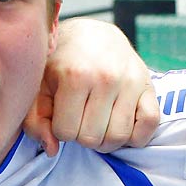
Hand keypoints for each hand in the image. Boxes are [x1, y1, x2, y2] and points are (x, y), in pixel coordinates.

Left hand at [25, 17, 158, 154]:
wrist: (93, 35)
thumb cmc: (61, 64)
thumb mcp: (39, 87)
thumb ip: (36, 121)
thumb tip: (52, 150)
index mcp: (75, 75)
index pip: (65, 132)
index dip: (60, 129)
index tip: (62, 115)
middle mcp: (106, 78)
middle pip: (91, 138)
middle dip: (81, 135)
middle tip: (80, 119)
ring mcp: (131, 82)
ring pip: (119, 137)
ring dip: (106, 140)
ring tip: (98, 124)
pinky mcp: (149, 86)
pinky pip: (149, 125)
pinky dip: (136, 135)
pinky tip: (121, 126)